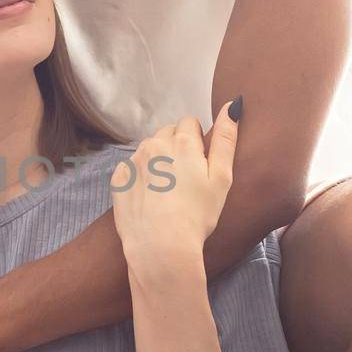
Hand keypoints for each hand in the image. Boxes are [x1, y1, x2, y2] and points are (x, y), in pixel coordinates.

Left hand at [111, 100, 239, 270]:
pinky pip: (130, 168)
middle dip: (176, 147)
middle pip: (167, 133)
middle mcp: (154, 145)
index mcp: (182, 142)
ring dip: (157, 160)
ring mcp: (133, 161)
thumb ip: (226, 138)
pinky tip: (149, 197)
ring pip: (148, 149)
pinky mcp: (118, 179)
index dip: (196, 141)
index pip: (189, 122)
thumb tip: (233, 105)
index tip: (199, 164)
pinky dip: (139, 177)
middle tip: (185, 179)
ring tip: (167, 189)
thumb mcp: (222, 178)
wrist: (160, 246)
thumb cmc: (197, 215)